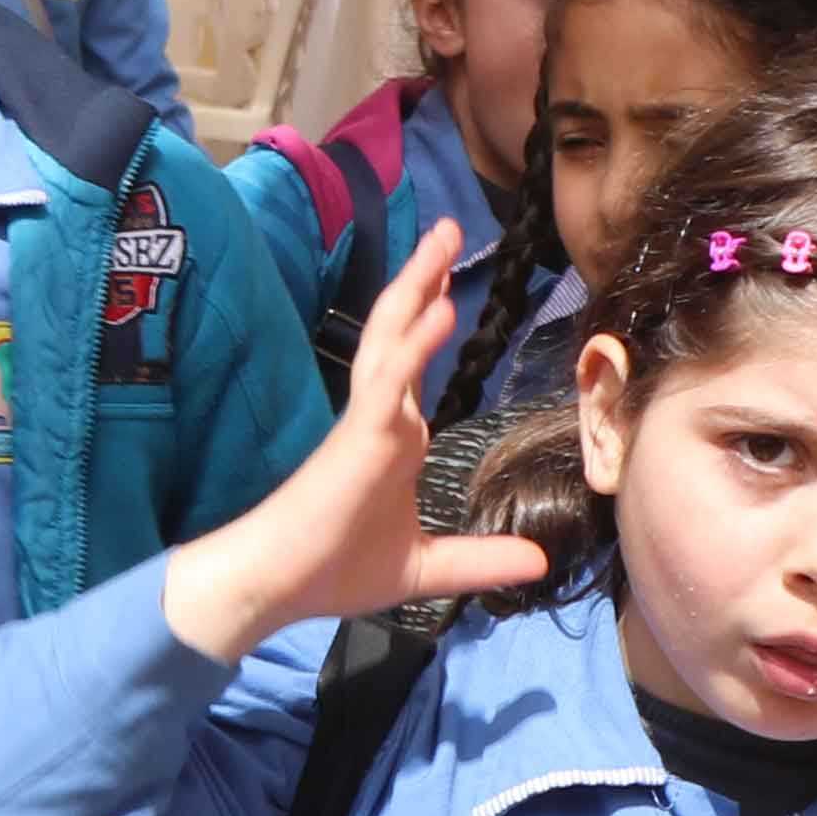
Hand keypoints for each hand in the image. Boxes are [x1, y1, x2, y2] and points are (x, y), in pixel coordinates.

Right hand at [156, 225, 544, 659]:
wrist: (277, 587)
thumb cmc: (336, 571)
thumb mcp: (428, 568)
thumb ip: (480, 560)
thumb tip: (539, 559)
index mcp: (393, 438)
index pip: (414, 364)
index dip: (430, 320)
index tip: (448, 284)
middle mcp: (381, 417)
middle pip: (402, 332)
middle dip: (424, 279)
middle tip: (448, 228)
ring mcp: (368, 422)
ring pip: (393, 338)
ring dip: (417, 285)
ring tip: (442, 238)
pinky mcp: (358, 437)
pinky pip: (388, 382)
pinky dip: (415, 344)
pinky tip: (438, 309)